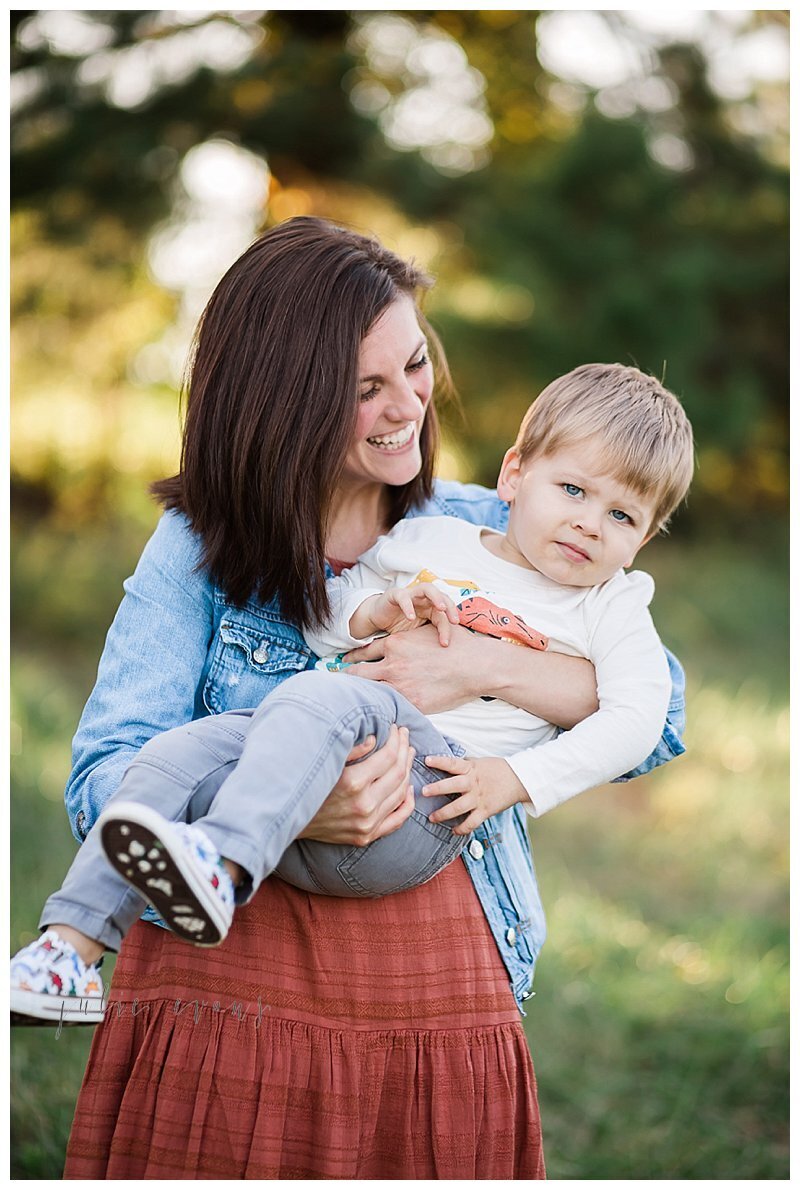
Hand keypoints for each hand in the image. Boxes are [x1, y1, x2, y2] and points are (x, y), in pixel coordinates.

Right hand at [297, 725, 415, 845]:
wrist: (289, 819)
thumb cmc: (306, 784)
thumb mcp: (326, 761)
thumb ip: (352, 749)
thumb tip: (376, 738)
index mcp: (352, 782)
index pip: (388, 756)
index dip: (395, 739)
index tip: (394, 727)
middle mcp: (363, 805)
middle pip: (398, 772)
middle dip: (404, 749)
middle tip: (405, 735)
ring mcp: (367, 824)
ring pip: (401, 793)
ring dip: (408, 770)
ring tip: (408, 754)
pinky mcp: (366, 836)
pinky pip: (398, 819)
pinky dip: (407, 802)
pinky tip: (409, 787)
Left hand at [344, 622, 597, 727]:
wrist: (475, 665)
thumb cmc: (455, 645)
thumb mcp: (426, 631)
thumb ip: (405, 638)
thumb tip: (391, 642)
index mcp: (394, 645)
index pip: (361, 654)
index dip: (348, 661)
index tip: (339, 667)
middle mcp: (392, 665)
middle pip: (356, 675)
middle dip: (342, 682)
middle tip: (330, 689)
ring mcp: (402, 686)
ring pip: (369, 694)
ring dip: (357, 700)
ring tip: (343, 709)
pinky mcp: (413, 703)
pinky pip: (390, 710)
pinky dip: (379, 714)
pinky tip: (370, 721)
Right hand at [351, 584, 458, 645]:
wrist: (376, 620)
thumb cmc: (398, 627)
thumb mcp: (416, 635)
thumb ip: (428, 639)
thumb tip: (445, 659)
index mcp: (430, 608)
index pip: (445, 614)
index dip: (448, 627)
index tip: (447, 643)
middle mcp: (423, 599)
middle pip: (442, 597)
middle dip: (450, 607)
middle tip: (454, 621)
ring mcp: (410, 594)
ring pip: (427, 589)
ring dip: (436, 597)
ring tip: (441, 608)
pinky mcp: (395, 594)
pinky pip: (404, 597)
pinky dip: (408, 606)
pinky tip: (411, 617)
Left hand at [421, 755, 530, 834]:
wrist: (519, 779)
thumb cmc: (497, 769)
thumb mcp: (479, 762)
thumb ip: (464, 765)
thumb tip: (445, 764)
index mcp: (471, 768)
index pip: (453, 763)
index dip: (440, 761)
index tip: (427, 760)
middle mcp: (473, 783)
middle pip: (453, 785)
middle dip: (438, 788)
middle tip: (424, 791)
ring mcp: (479, 798)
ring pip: (459, 807)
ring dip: (444, 814)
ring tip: (432, 818)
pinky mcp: (486, 810)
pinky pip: (472, 822)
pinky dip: (462, 829)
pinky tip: (453, 831)